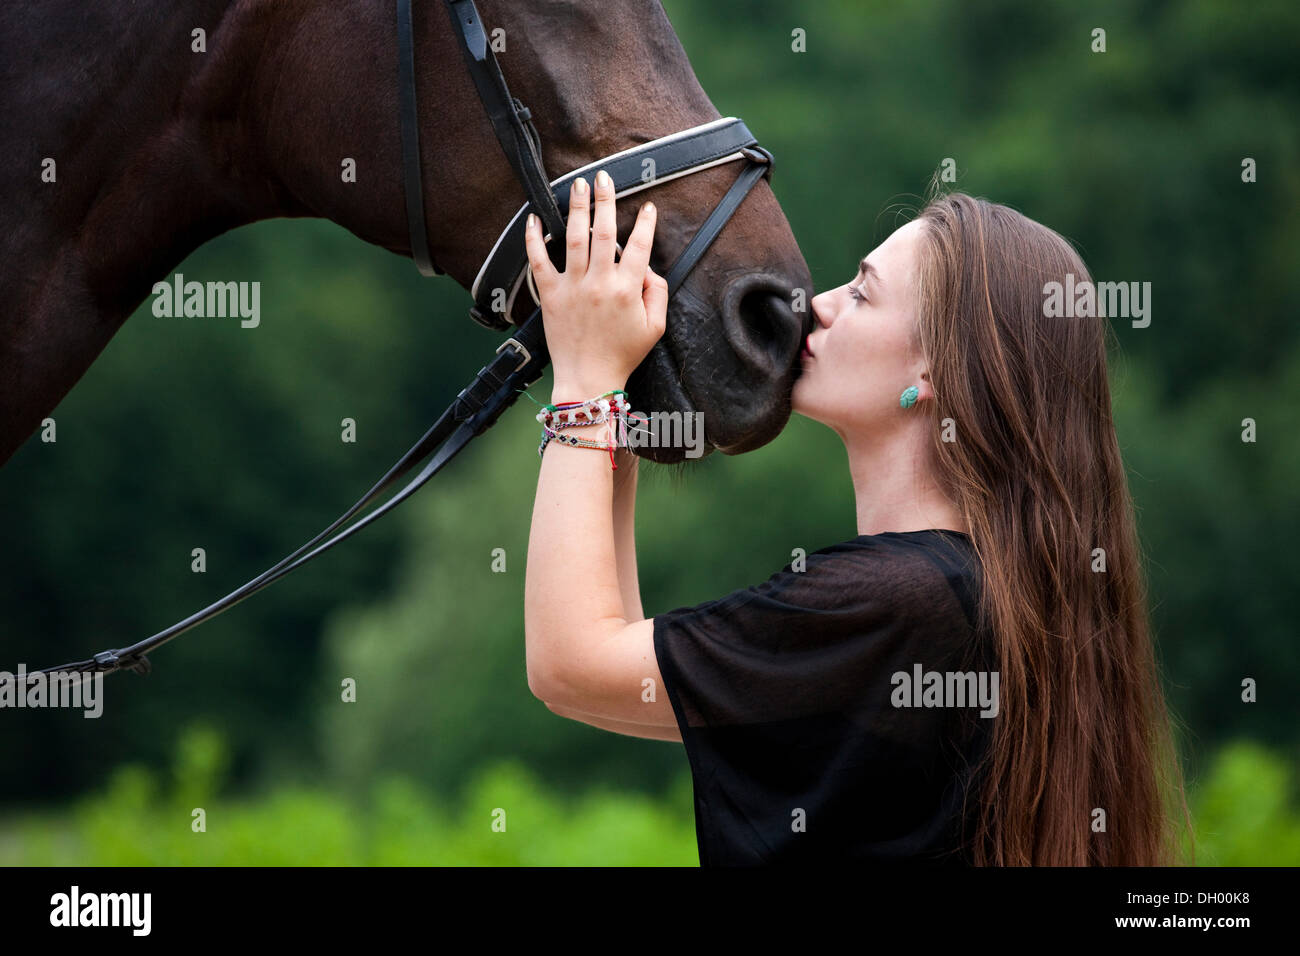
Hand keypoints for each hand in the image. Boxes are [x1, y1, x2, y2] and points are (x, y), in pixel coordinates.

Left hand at [524, 169, 667, 400]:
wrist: (589, 379)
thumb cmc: (623, 355)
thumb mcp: (655, 327)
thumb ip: (657, 293)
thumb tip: (647, 268)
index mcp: (627, 289)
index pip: (640, 246)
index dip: (646, 224)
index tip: (648, 207)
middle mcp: (600, 283)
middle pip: (604, 232)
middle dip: (605, 200)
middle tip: (603, 177)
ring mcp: (573, 287)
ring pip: (574, 239)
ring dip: (577, 209)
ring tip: (577, 185)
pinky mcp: (550, 295)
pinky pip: (539, 262)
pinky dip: (534, 239)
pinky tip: (534, 219)